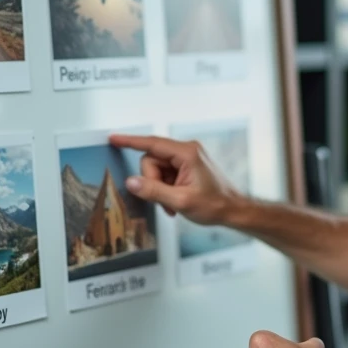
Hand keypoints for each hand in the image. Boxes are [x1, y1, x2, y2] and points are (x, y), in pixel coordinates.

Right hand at [108, 134, 244, 223]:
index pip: (152, 143)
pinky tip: (175, 201)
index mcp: (187, 153)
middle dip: (153, 182)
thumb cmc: (215, 204)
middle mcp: (187, 151)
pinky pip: (166, 174)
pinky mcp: (187, 166)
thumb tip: (132, 182)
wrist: (233, 210)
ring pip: (157, 169)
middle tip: (165, 200)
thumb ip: (154, 191)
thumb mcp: (181, 201)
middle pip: (152, 160)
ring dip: (160, 188)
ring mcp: (187, 158)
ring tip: (173, 204)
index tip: (113, 138)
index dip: (130, 141)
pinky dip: (166, 188)